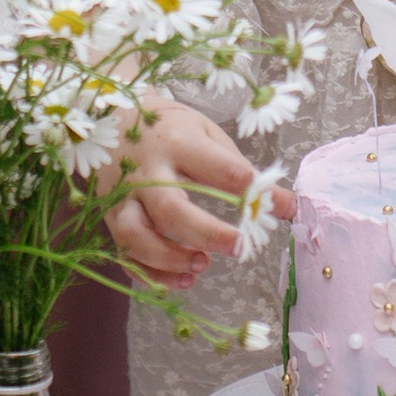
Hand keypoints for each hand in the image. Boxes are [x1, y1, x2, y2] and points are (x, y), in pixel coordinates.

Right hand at [105, 97, 291, 291]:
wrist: (112, 117)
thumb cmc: (171, 128)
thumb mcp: (207, 134)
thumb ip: (240, 169)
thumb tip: (286, 205)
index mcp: (179, 142)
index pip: (219, 169)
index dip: (251, 192)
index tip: (278, 209)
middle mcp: (147, 171)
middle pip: (171, 209)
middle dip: (207, 233)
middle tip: (239, 247)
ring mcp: (123, 196)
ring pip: (136, 235)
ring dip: (170, 258)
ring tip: (203, 265)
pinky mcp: (109, 216)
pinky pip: (125, 253)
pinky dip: (152, 272)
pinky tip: (182, 278)